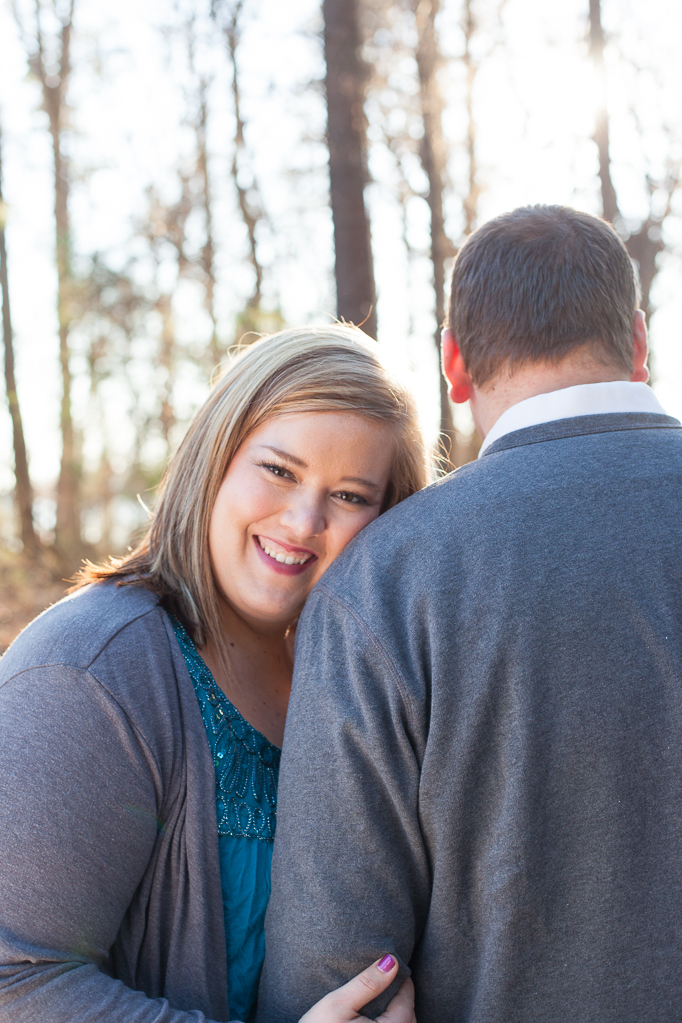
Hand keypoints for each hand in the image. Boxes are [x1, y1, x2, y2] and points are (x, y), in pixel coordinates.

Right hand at [298, 956, 415, 1022]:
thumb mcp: (338, 1004)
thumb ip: (367, 982)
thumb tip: (391, 961)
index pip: (407, 1002)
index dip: (403, 982)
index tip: (395, 967)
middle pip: (409, 1018)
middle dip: (402, 999)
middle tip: (390, 981)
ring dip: (398, 1015)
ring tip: (384, 1000)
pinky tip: (377, 1019)